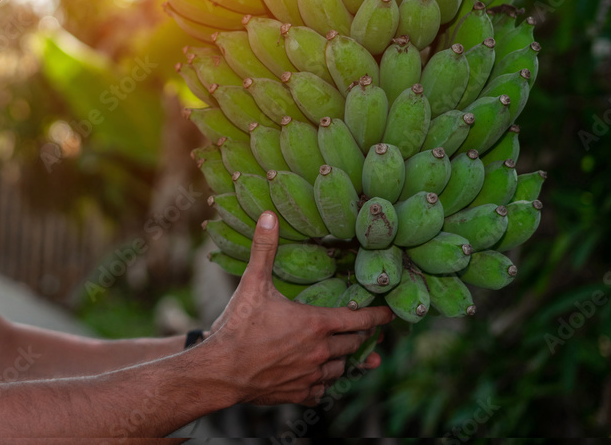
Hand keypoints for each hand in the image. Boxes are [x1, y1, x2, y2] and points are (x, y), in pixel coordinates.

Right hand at [205, 211, 394, 405]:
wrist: (221, 371)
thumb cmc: (238, 326)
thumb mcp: (252, 283)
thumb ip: (264, 248)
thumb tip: (268, 215)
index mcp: (316, 324)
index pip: (359, 319)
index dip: (378, 316)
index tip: (389, 315)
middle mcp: (320, 351)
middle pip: (353, 344)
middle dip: (360, 337)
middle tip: (365, 332)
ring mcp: (311, 376)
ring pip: (340, 368)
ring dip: (343, 360)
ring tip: (344, 354)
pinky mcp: (299, 394)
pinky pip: (322, 390)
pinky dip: (323, 382)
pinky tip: (318, 377)